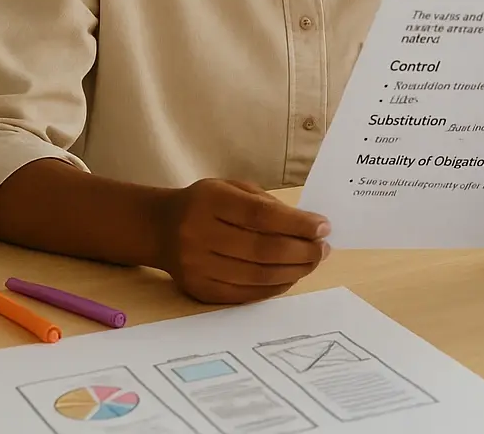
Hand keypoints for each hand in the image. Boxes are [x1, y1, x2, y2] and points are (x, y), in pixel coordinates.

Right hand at [157, 179, 330, 303]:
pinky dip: (275, 287)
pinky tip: (290, 276)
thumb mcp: (232, 189)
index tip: (323, 226)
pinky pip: (246, 294)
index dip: (296, 224)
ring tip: (312, 262)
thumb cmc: (206, 204)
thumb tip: (309, 227)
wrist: (160, 229)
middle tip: (323, 248)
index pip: (260, 216)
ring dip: (294, 271)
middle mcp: (199, 234)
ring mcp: (198, 266)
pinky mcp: (200, 290)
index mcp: (209, 201)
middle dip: (302, 251)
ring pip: (257, 276)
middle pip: (262, 250)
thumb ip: (267, 205)